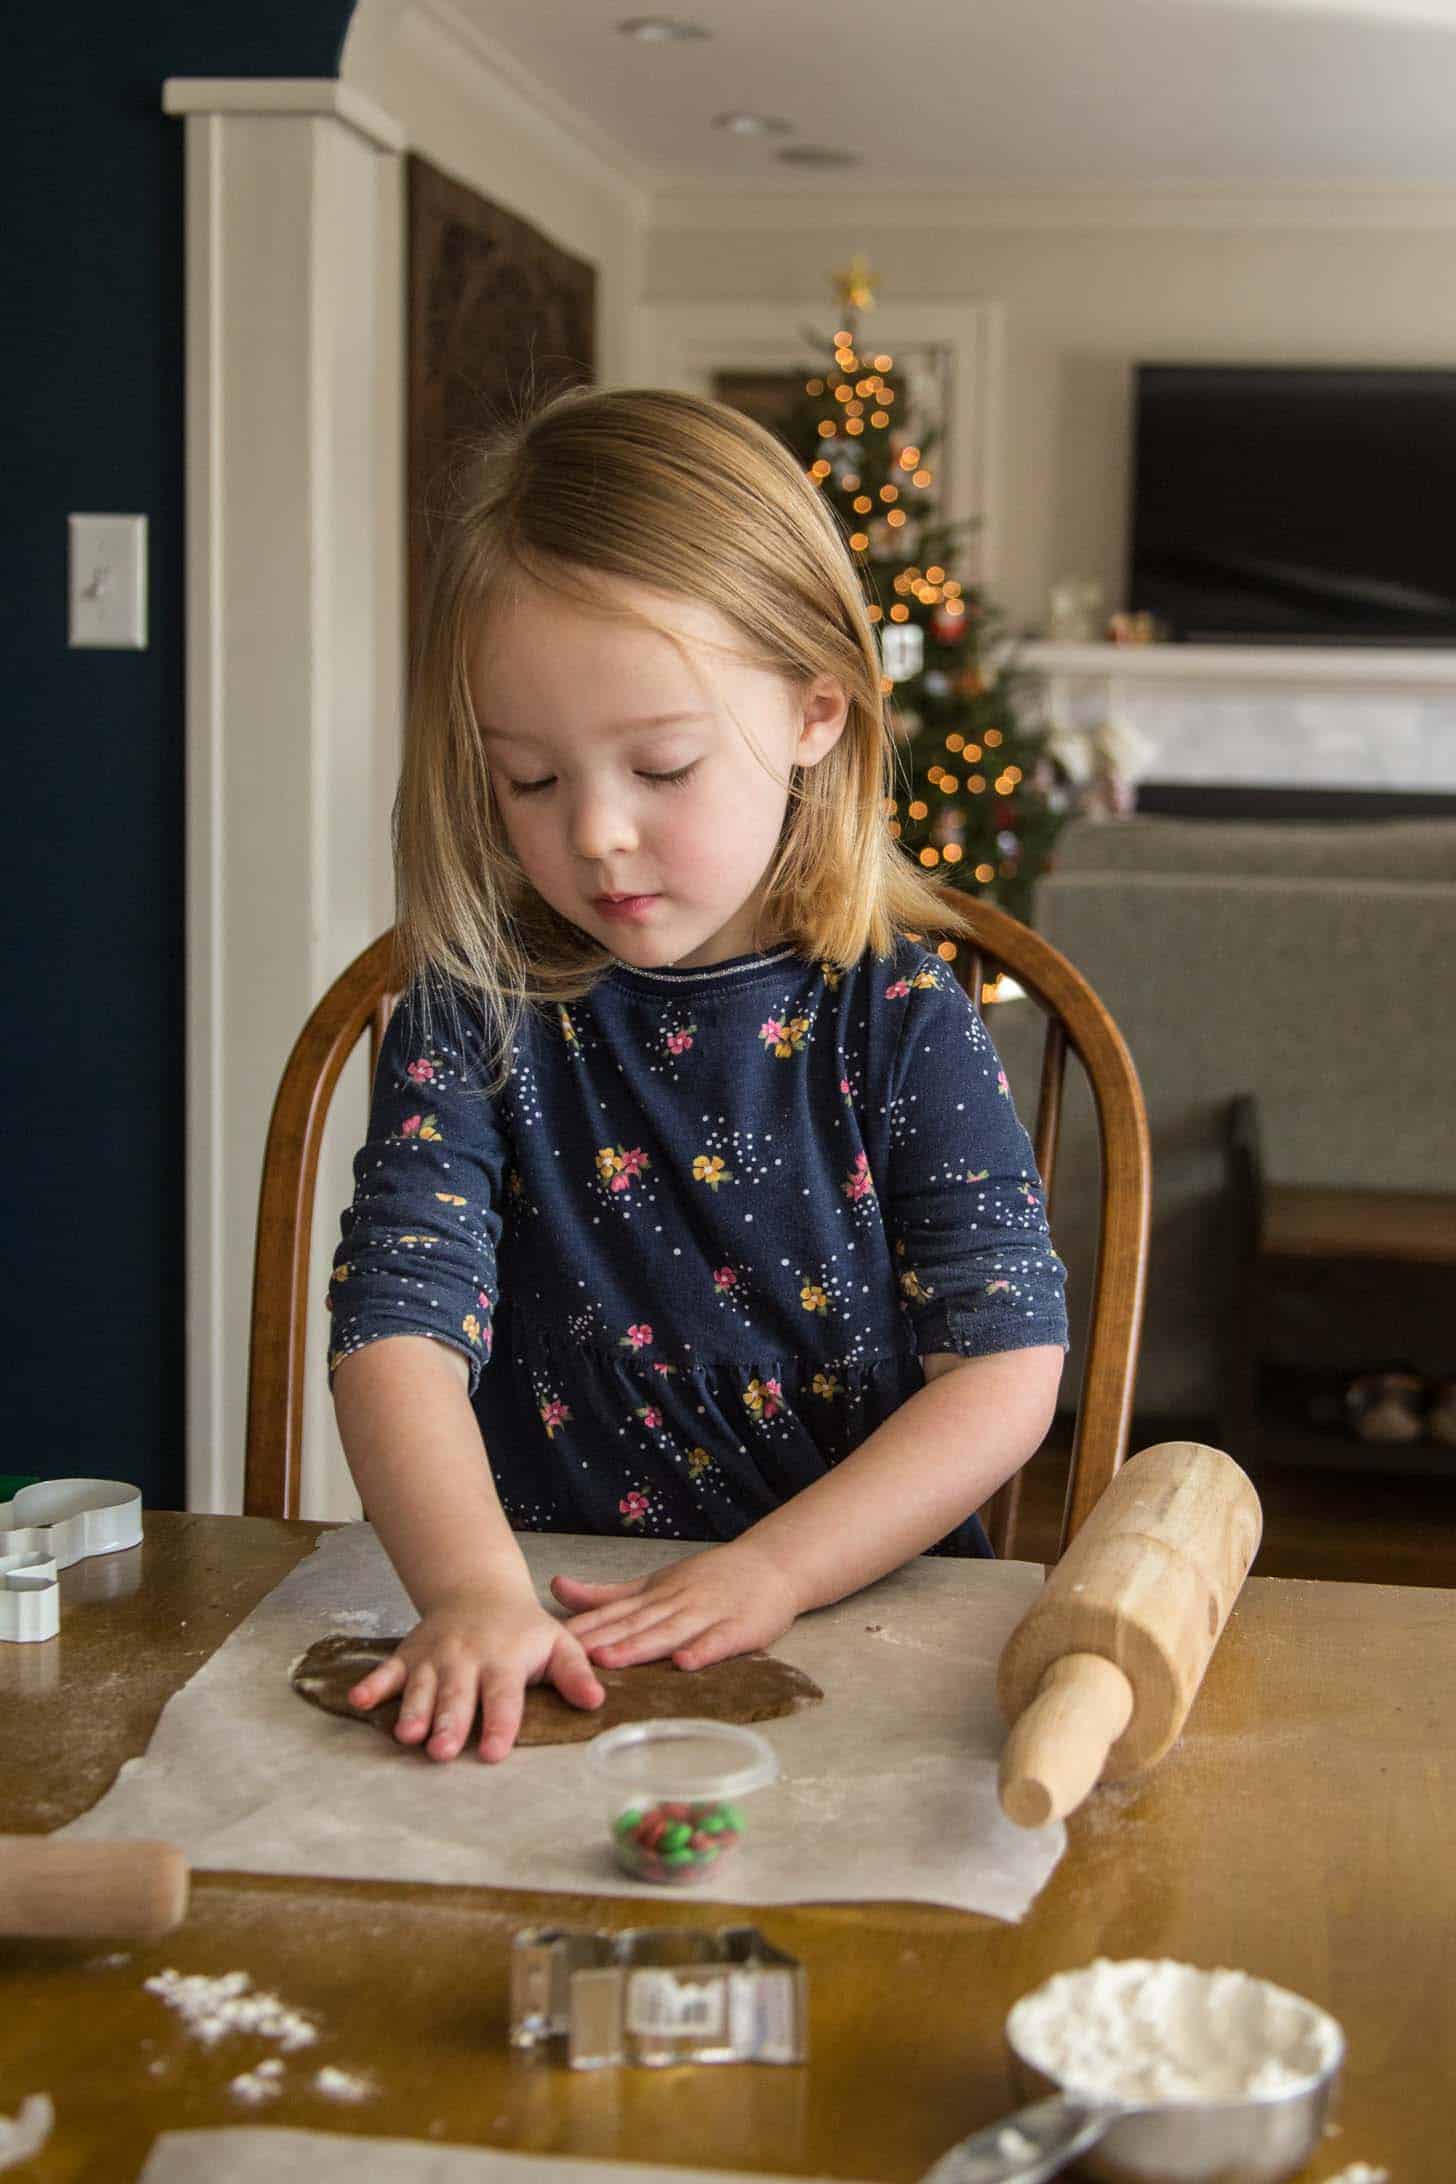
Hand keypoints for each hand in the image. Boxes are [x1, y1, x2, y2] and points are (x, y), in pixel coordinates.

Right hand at [346, 1588, 603, 1763]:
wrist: (478, 1589)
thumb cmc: (523, 1629)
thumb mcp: (558, 1642)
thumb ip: (575, 1673)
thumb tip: (596, 1702)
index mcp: (505, 1659)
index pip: (504, 1697)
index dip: (499, 1725)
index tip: (494, 1752)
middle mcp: (467, 1658)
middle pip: (458, 1696)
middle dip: (449, 1724)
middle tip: (442, 1752)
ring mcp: (435, 1657)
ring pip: (422, 1688)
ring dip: (414, 1712)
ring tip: (407, 1737)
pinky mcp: (409, 1655)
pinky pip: (388, 1670)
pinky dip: (373, 1684)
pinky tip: (357, 1700)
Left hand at [551, 1541, 801, 1671]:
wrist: (771, 1565)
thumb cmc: (709, 1579)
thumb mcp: (653, 1582)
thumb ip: (607, 1594)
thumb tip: (556, 1587)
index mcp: (654, 1595)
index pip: (613, 1613)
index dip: (582, 1628)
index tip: (549, 1642)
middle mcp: (676, 1603)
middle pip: (634, 1624)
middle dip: (601, 1640)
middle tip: (567, 1657)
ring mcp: (708, 1615)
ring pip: (668, 1632)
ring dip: (639, 1647)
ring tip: (609, 1660)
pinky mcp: (739, 1629)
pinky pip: (719, 1641)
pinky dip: (703, 1651)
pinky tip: (685, 1663)